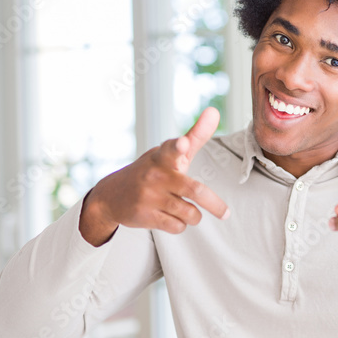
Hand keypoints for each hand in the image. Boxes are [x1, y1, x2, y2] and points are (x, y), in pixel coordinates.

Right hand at [79, 107, 229, 245]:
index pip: (171, 149)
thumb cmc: (152, 171)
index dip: (178, 146)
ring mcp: (149, 196)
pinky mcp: (145, 216)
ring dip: (194, 216)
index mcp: (163, 157)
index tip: (182, 143)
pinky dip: (181, 225)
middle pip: (195, 191)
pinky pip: (178, 227)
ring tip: (186, 210)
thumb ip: (195, 135)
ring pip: (191, 214)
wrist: (111, 196)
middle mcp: (155, 175)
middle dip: (215, 204)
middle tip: (226, 213)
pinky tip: (170, 218)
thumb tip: (215, 111)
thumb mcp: (169, 153)